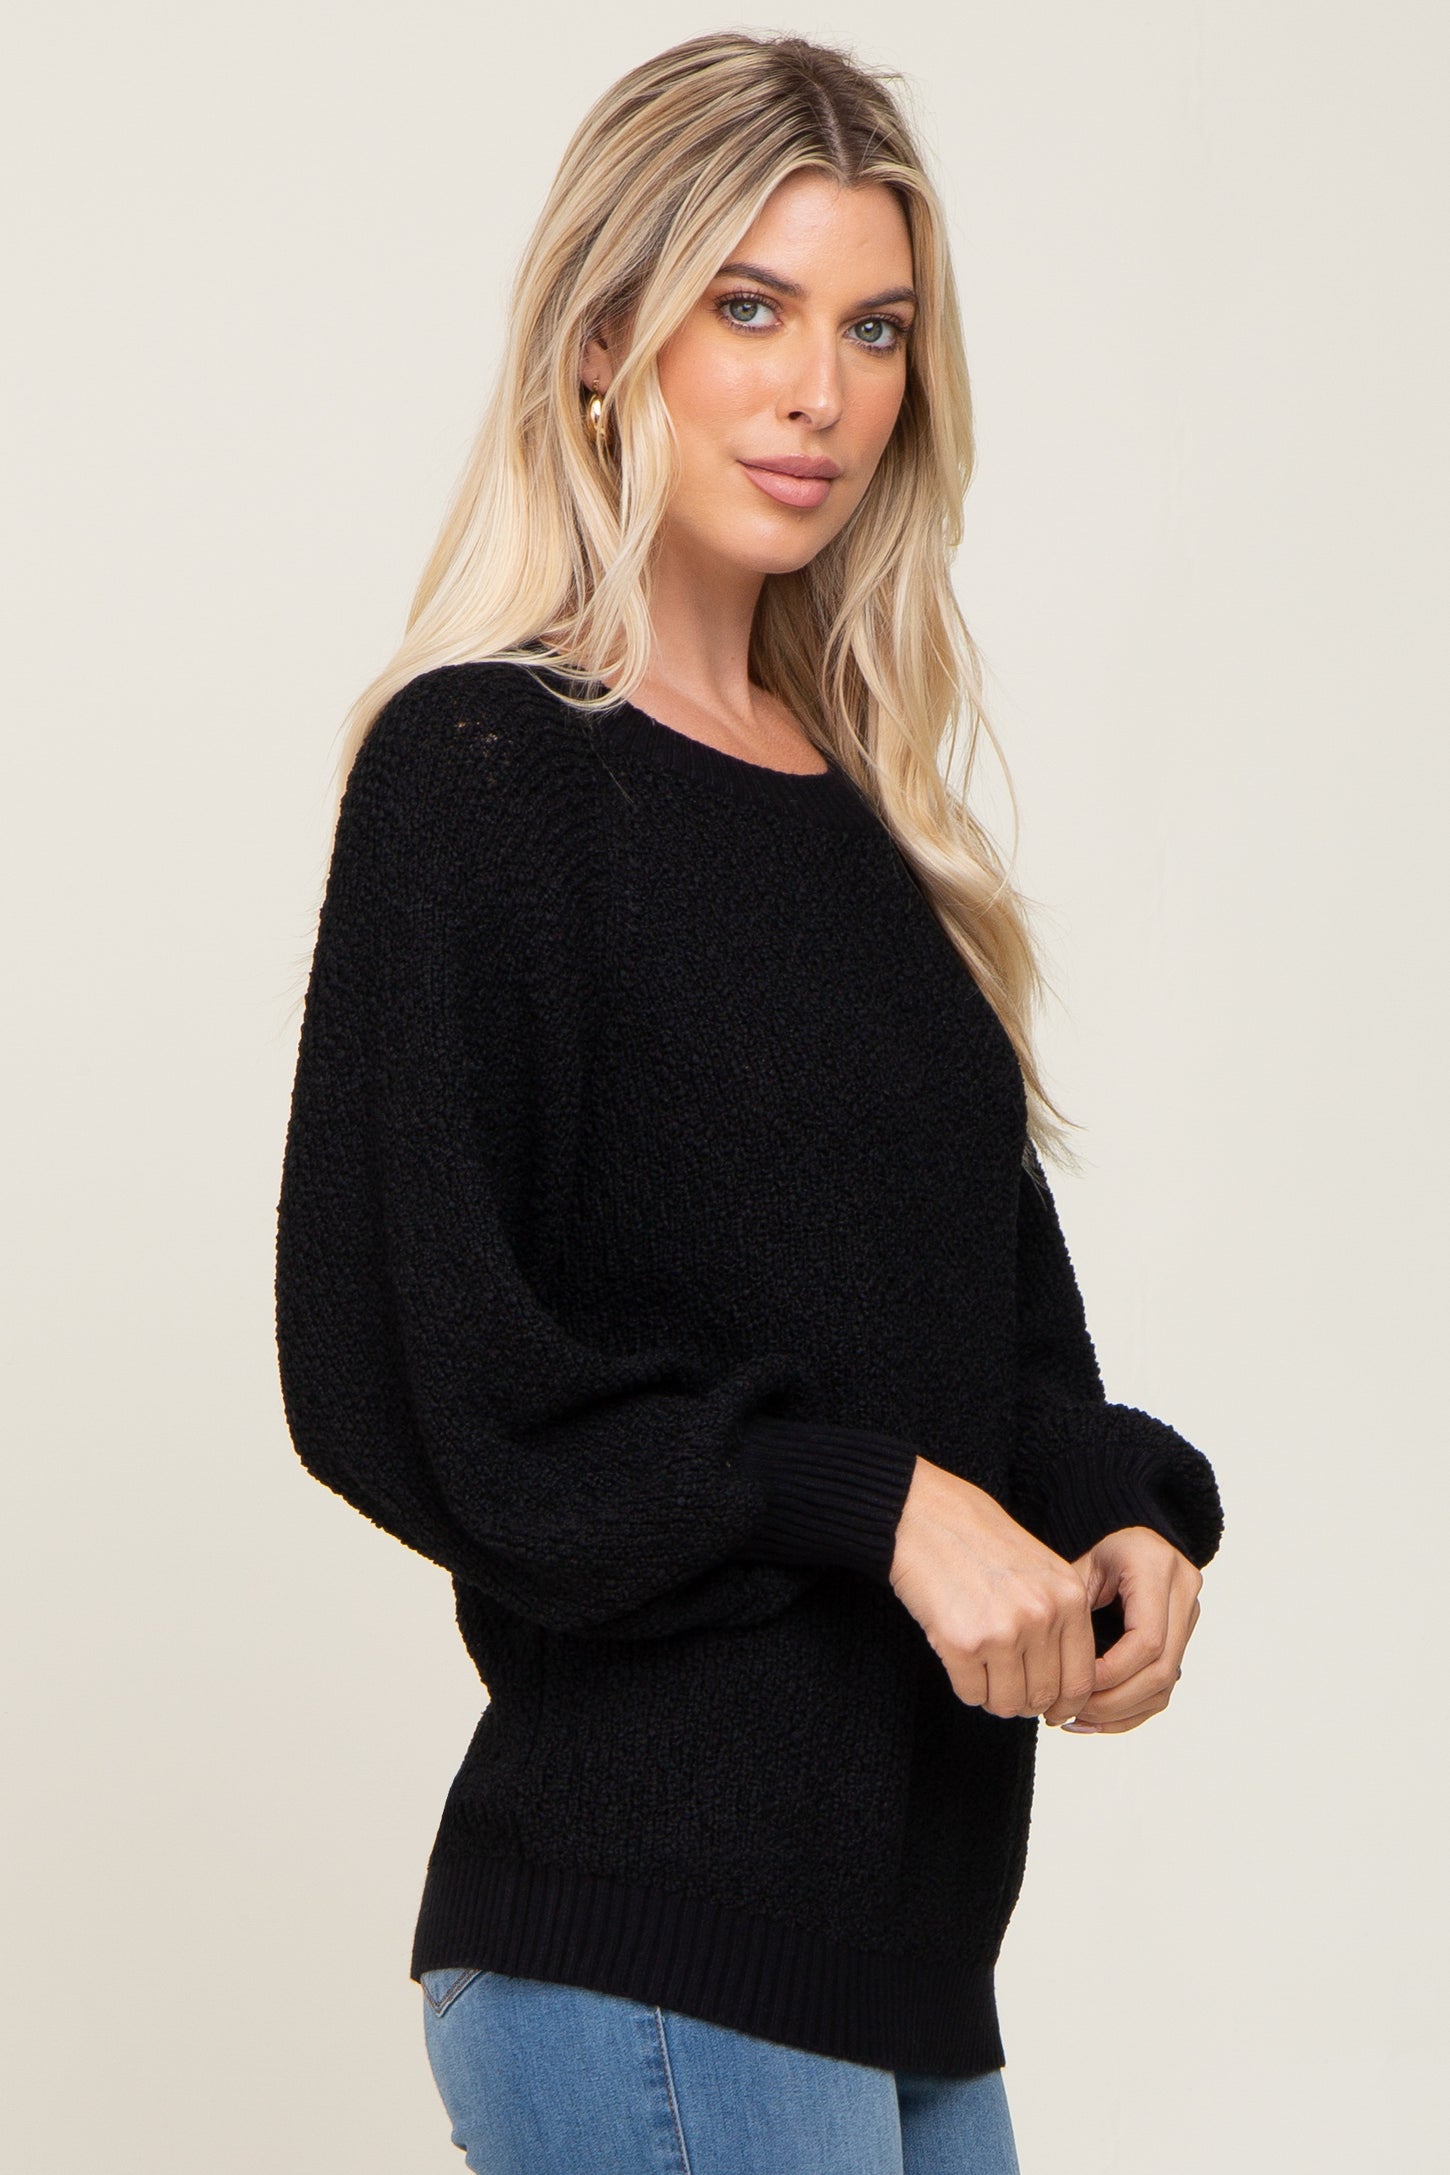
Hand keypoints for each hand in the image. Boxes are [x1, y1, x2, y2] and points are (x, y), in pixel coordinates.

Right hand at [888, 1458, 1098, 1720]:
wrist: (924, 1515)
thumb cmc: (977, 1540)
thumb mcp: (1039, 1570)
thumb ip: (1058, 1619)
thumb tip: (1063, 1688)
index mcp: (1069, 1596)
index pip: (1081, 1680)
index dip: (1064, 1705)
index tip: (1050, 1711)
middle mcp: (1043, 1615)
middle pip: (1043, 1697)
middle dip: (1024, 1702)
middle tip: (1006, 1690)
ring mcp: (1004, 1631)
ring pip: (1008, 1704)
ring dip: (993, 1698)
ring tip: (981, 1673)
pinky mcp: (963, 1643)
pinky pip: (971, 1694)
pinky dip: (966, 1688)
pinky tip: (959, 1660)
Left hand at [1048, 1525, 1203, 1733]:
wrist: (1130, 1543)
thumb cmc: (1096, 1555)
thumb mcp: (1078, 1570)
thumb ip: (1072, 1614)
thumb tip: (1060, 1676)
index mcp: (1157, 1568)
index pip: (1146, 1640)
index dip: (1112, 1672)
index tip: (1073, 1685)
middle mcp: (1184, 1590)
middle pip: (1162, 1668)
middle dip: (1115, 1699)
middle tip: (1072, 1711)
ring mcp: (1191, 1616)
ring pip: (1166, 1684)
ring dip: (1121, 1710)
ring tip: (1078, 1719)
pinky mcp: (1186, 1638)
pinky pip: (1165, 1687)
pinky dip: (1131, 1710)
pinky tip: (1096, 1719)